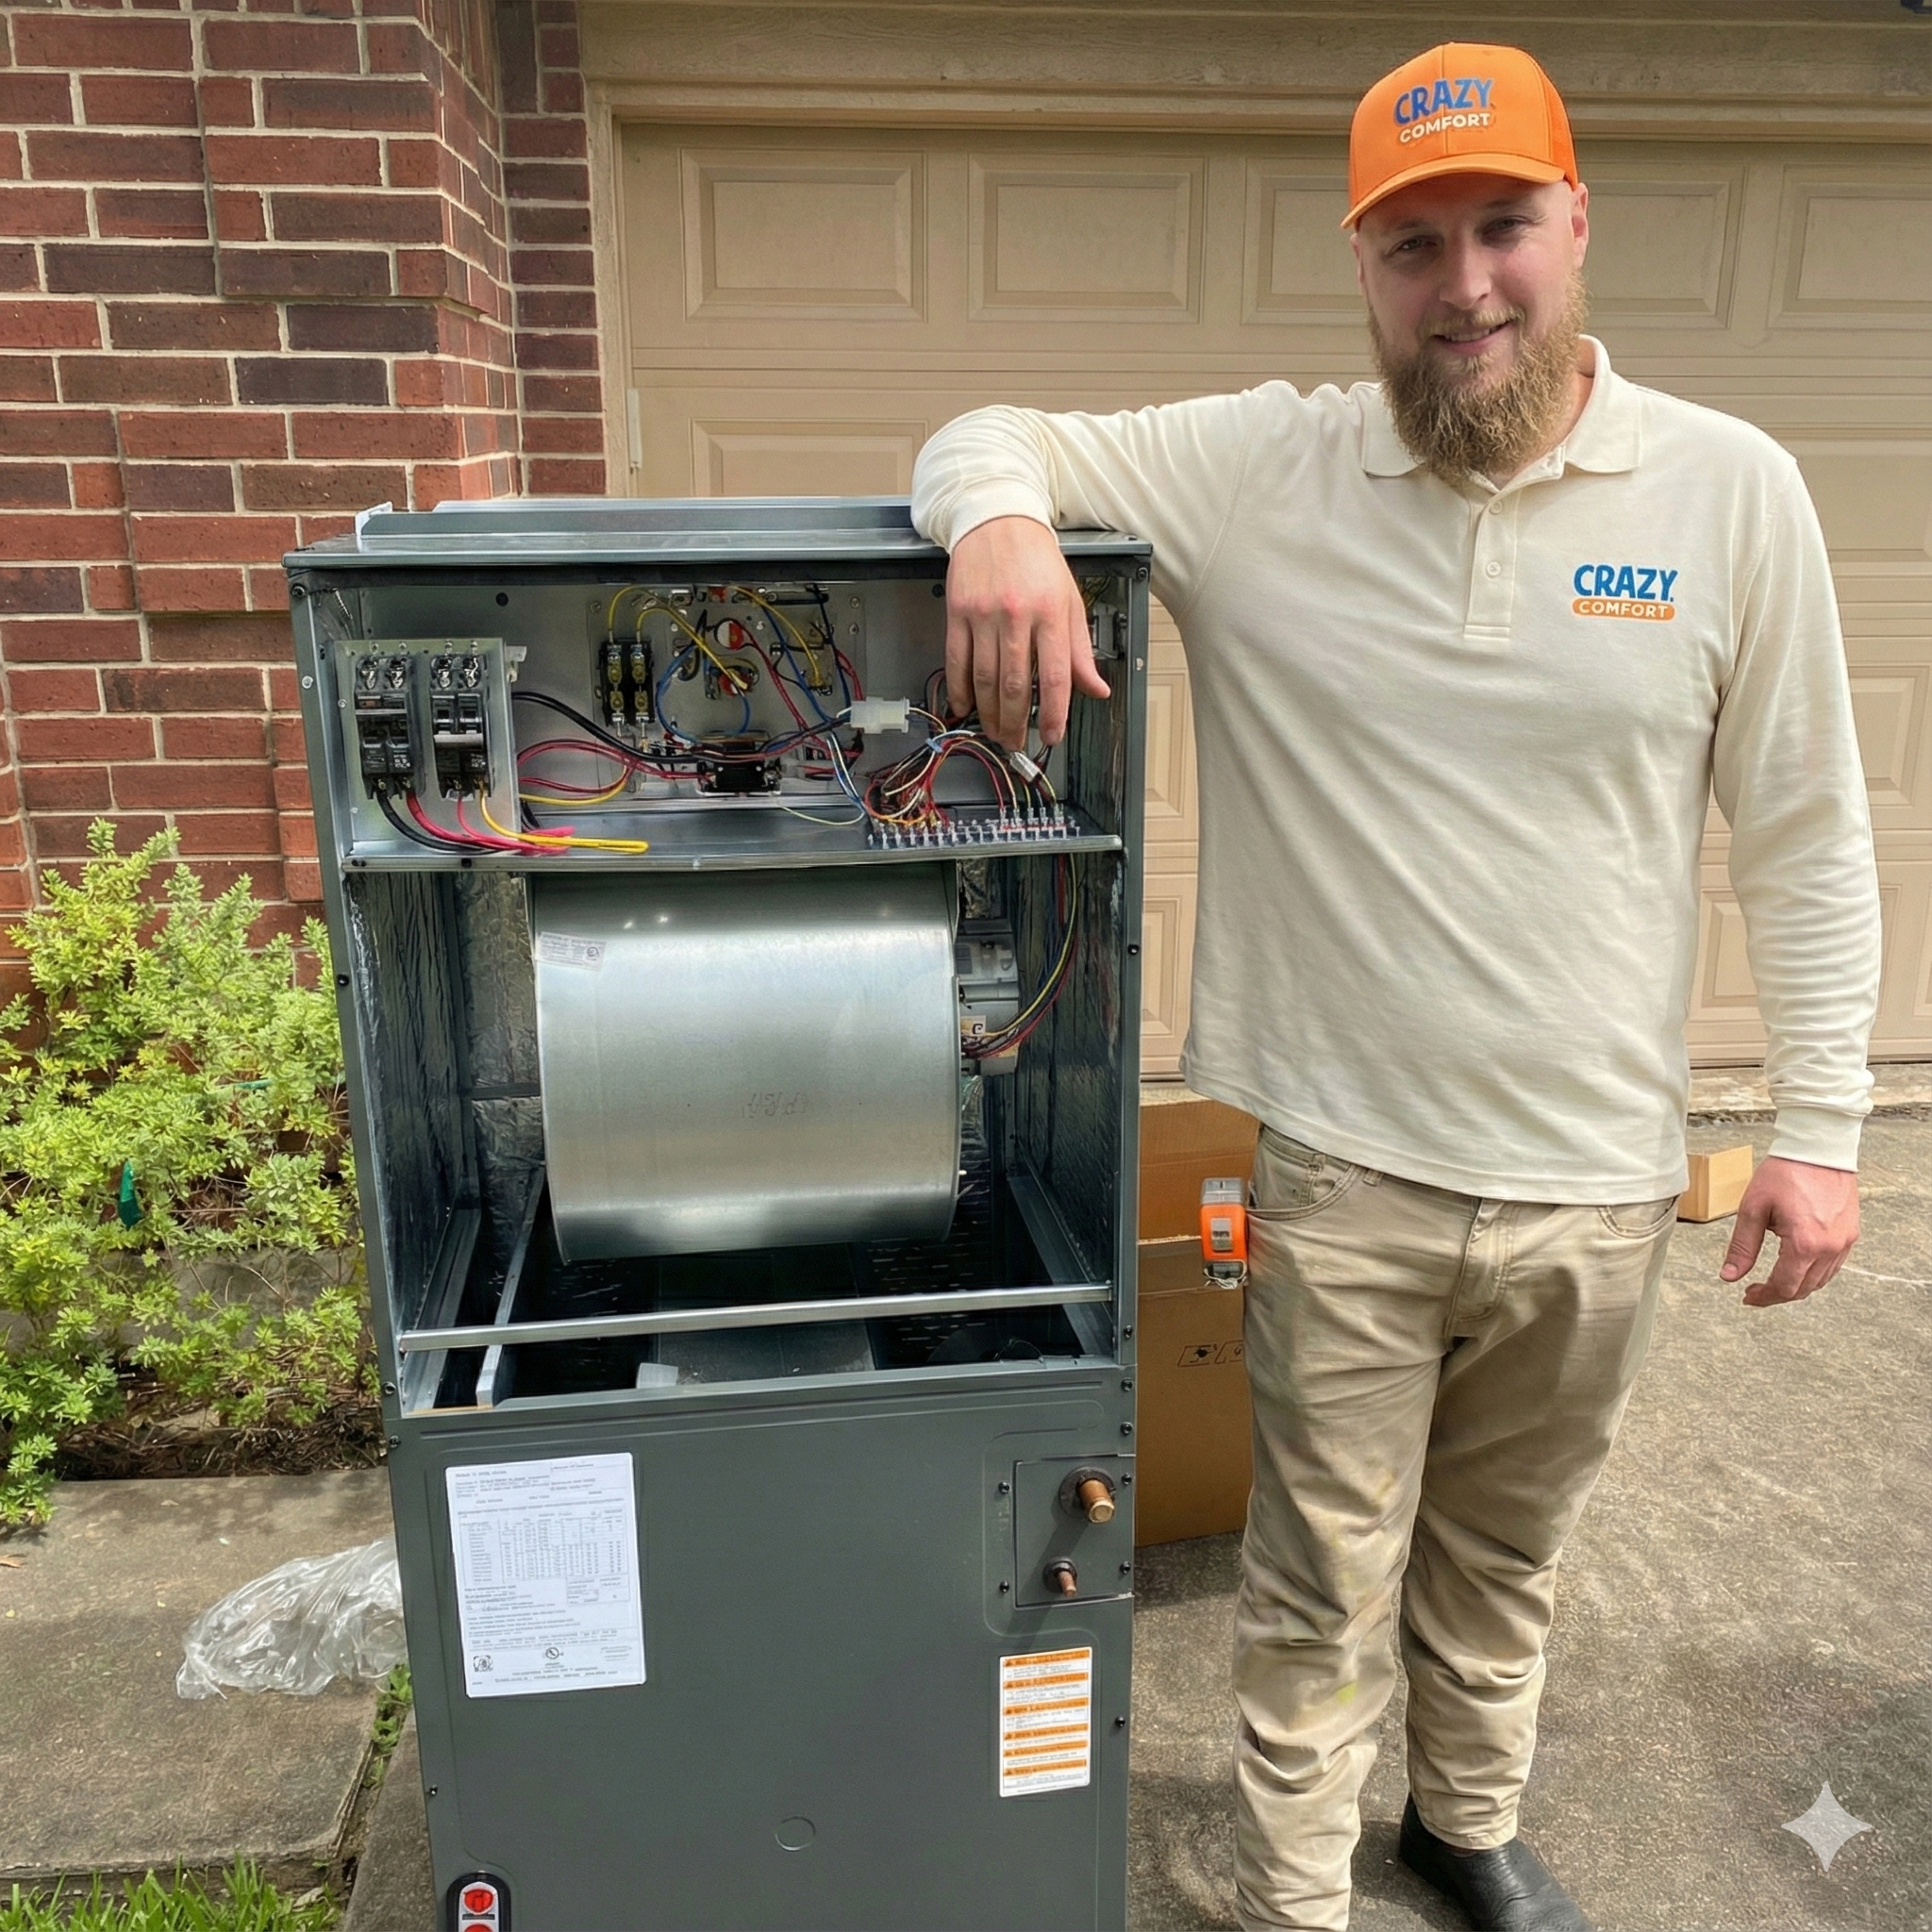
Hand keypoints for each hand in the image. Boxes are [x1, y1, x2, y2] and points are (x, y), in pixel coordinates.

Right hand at [944, 516, 1110, 747]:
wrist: (998, 519)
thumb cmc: (1036, 558)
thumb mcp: (1069, 599)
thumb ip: (1079, 649)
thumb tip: (1096, 689)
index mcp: (1051, 613)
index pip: (1056, 676)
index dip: (1055, 713)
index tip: (1052, 735)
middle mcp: (1017, 615)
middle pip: (1016, 684)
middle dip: (1016, 722)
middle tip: (1016, 742)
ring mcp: (984, 614)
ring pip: (984, 678)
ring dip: (989, 712)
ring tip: (994, 730)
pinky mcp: (957, 611)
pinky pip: (956, 660)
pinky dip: (959, 689)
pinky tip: (964, 705)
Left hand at [1720, 1155, 1858, 1305]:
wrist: (1818, 1149)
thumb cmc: (1785, 1172)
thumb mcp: (1753, 1209)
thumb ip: (1742, 1246)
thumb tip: (1729, 1276)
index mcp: (1805, 1244)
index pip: (1785, 1287)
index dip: (1764, 1297)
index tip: (1748, 1296)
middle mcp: (1830, 1248)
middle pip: (1804, 1289)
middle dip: (1777, 1294)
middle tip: (1755, 1290)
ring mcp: (1844, 1242)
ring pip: (1820, 1280)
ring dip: (1796, 1285)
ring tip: (1773, 1279)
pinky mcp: (1851, 1234)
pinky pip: (1833, 1266)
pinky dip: (1814, 1272)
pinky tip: (1796, 1265)